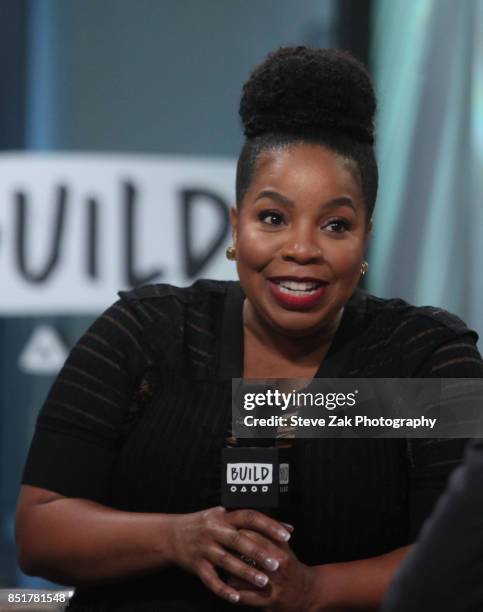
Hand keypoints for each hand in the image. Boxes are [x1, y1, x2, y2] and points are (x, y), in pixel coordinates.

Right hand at [169, 506, 291, 604]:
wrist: (171, 535)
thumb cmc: (205, 524)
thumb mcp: (225, 516)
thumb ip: (253, 522)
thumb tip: (288, 527)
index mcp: (224, 516)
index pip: (249, 517)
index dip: (268, 524)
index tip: (286, 534)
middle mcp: (214, 530)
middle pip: (239, 540)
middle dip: (259, 552)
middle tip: (277, 564)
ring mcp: (204, 548)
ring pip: (227, 561)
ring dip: (246, 572)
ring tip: (263, 581)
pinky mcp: (196, 565)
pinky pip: (211, 580)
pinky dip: (224, 589)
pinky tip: (237, 597)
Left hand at [228, 530, 317, 610]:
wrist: (306, 592)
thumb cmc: (290, 566)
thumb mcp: (284, 547)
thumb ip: (269, 532)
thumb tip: (250, 518)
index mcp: (280, 550)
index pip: (254, 535)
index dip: (238, 532)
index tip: (228, 531)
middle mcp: (277, 566)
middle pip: (248, 554)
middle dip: (232, 550)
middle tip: (222, 546)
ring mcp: (273, 584)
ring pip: (244, 575)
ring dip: (231, 571)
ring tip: (224, 566)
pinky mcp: (269, 601)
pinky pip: (246, 595)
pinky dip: (234, 591)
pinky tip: (228, 586)